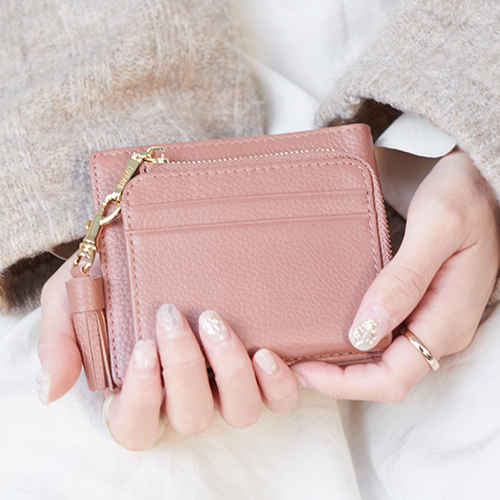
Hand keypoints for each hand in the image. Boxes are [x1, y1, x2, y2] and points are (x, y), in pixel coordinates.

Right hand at [38, 256, 297, 449]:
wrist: (150, 243)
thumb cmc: (110, 276)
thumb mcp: (73, 298)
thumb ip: (61, 341)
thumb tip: (51, 392)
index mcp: (139, 389)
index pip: (135, 426)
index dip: (141, 398)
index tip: (142, 347)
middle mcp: (185, 394)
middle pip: (192, 417)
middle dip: (184, 369)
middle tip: (173, 317)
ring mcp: (224, 384)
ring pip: (239, 412)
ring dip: (231, 374)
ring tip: (218, 325)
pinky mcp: (259, 368)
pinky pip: (279, 398)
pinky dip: (280, 384)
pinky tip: (268, 353)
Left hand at [292, 150, 499, 402]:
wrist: (484, 182)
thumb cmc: (465, 197)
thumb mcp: (436, 228)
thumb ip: (404, 281)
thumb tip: (364, 333)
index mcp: (445, 322)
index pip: (392, 378)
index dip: (345, 382)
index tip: (303, 369)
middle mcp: (439, 331)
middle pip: (385, 377)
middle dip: (339, 379)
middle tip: (293, 362)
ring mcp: (432, 321)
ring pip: (385, 361)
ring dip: (344, 364)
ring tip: (304, 348)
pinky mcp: (422, 307)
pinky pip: (388, 339)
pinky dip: (356, 342)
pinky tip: (331, 326)